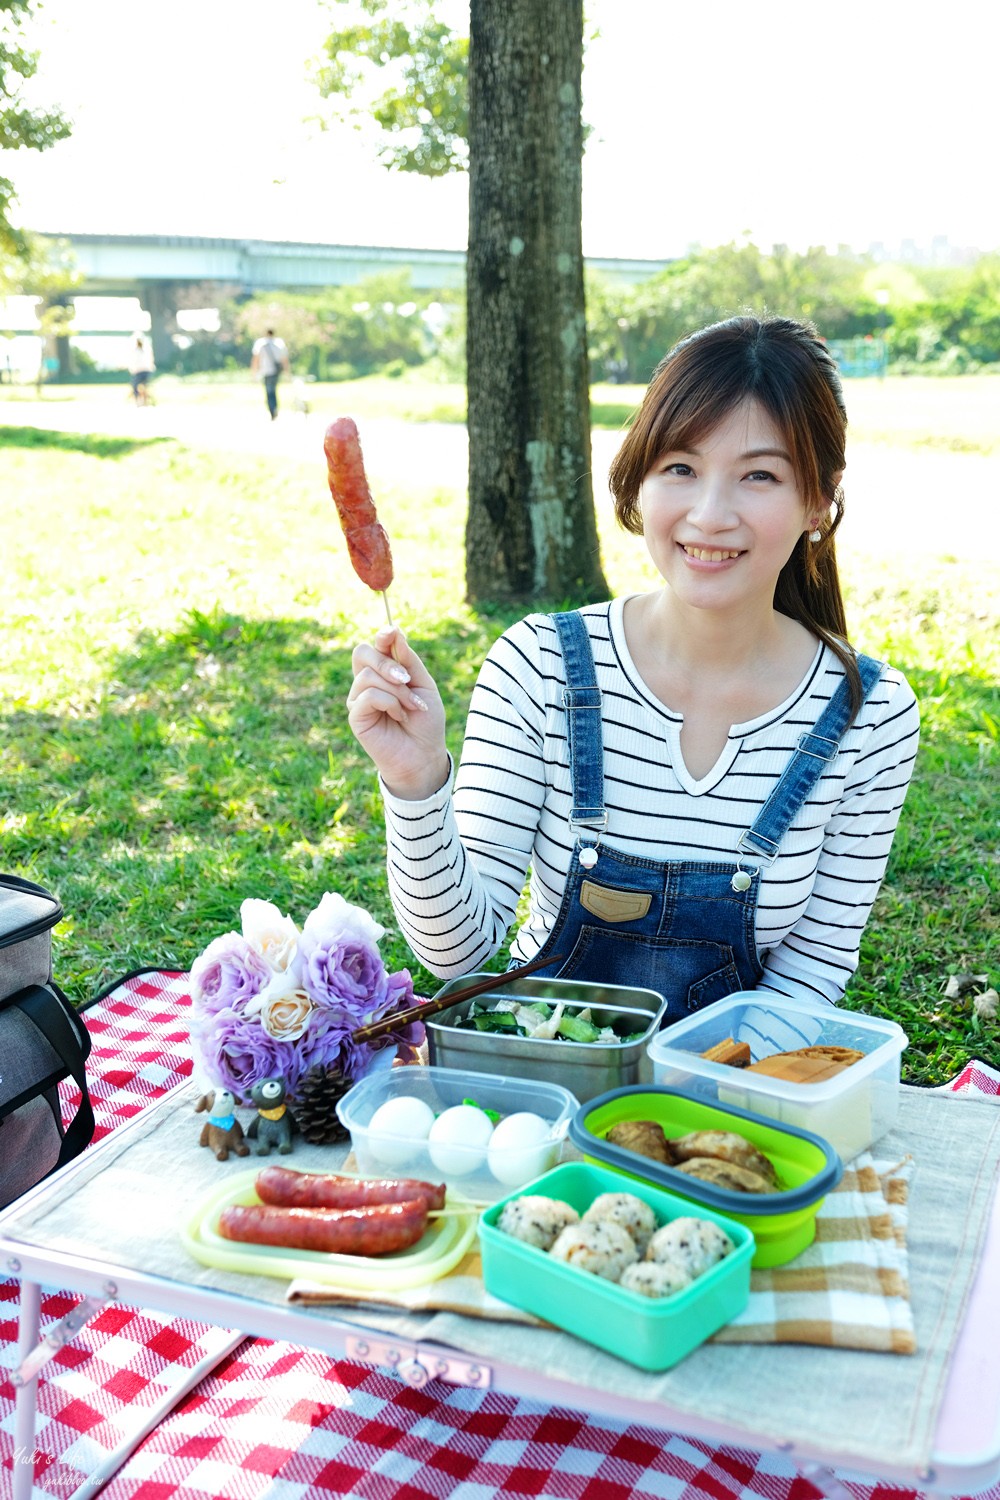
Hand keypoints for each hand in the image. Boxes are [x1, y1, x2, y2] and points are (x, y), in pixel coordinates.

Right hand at [347, 626, 448, 799]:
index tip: (392, 632)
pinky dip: (390, 703)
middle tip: (407, 679)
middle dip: (387, 663)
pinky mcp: (355, 715)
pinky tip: (400, 717)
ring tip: (411, 707)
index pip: (375, 645)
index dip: (382, 636)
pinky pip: (368, 695)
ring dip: (397, 691)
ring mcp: (358, 698)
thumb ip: (409, 660)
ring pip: (369, 676)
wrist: (425, 755)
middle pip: (361, 653)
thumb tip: (394, 631)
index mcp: (384, 672)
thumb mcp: (424, 685)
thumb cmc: (426, 722)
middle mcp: (367, 682)